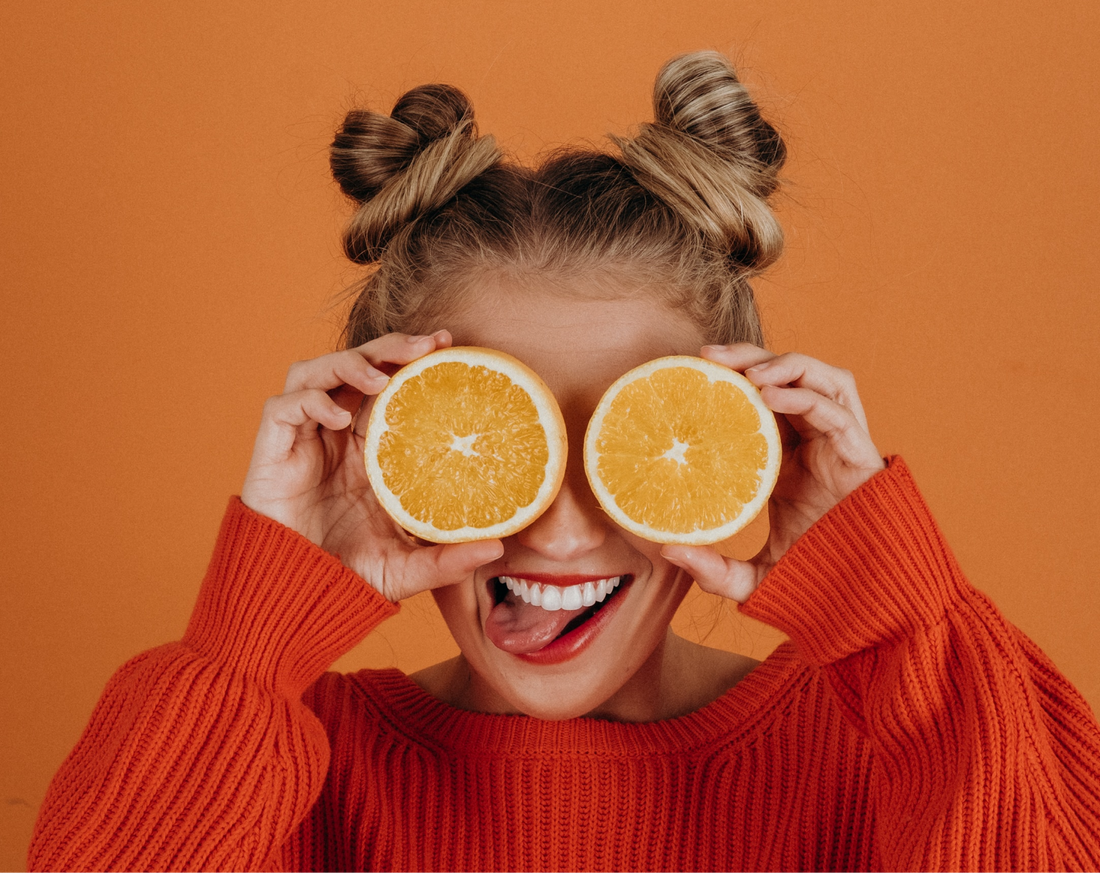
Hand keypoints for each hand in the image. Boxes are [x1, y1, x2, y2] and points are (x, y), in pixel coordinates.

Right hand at [240, 331, 502, 601]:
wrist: (294, 598)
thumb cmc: (347, 576)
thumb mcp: (408, 567)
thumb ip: (448, 559)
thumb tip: (498, 549)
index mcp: (369, 448)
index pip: (389, 384)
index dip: (412, 359)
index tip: (448, 345)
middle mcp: (335, 434)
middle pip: (357, 365)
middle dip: (389, 346)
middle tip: (427, 344)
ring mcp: (303, 439)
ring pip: (316, 371)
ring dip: (349, 364)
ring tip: (382, 378)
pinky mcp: (272, 451)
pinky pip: (284, 407)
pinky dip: (311, 401)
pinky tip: (339, 419)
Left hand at [661, 343, 885, 601]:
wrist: (865, 601)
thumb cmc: (814, 580)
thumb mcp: (753, 577)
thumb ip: (713, 569)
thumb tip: (668, 551)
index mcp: (788, 457)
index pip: (761, 399)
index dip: (732, 378)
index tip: (692, 371)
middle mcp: (815, 442)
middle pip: (788, 376)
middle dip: (751, 356)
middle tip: (709, 356)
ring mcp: (840, 445)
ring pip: (820, 378)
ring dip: (784, 364)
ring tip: (747, 372)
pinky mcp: (861, 455)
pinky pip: (836, 410)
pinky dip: (804, 395)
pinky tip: (771, 396)